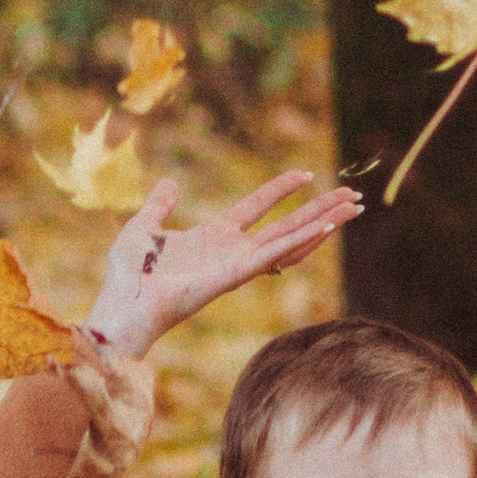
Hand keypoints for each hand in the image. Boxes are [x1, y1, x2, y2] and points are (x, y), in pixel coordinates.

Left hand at [81, 169, 361, 360]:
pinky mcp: (235, 275)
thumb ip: (159, 205)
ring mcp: (237, 264)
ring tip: (353, 208)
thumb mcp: (143, 226)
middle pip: (286, 225)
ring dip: (323, 223)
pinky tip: (326, 226)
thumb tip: (169, 183)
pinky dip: (302, 240)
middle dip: (319, 210)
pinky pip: (274, 254)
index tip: (304, 173)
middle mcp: (232, 251)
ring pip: (291, 239)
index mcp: (214, 237)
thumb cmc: (128, 275)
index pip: (256, 207)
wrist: (123, 304)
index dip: (280, 190)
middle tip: (352, 196)